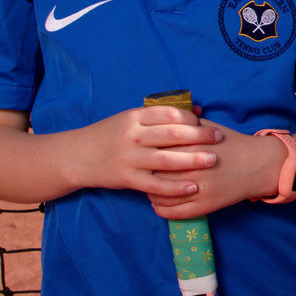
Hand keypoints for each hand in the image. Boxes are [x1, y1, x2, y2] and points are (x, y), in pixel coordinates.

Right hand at [74, 105, 219, 198]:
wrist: (76, 156)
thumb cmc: (111, 134)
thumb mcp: (132, 118)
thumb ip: (162, 115)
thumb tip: (198, 108)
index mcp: (135, 117)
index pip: (170, 114)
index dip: (191, 118)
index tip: (205, 122)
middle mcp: (133, 136)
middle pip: (173, 134)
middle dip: (200, 136)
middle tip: (219, 138)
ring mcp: (129, 158)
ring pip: (167, 159)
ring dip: (194, 159)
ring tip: (213, 160)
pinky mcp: (126, 178)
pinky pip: (155, 184)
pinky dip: (175, 187)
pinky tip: (192, 187)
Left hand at [149, 118, 289, 217]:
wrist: (259, 164)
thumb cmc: (232, 143)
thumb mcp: (209, 128)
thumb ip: (185, 124)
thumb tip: (161, 120)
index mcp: (193, 146)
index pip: (158, 151)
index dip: (148, 153)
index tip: (146, 153)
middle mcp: (194, 168)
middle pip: (155, 173)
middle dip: (147, 172)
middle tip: (145, 172)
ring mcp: (200, 189)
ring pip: (160, 195)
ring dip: (151, 192)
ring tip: (150, 187)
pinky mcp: (205, 206)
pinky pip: (173, 212)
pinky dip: (160, 209)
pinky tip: (159, 203)